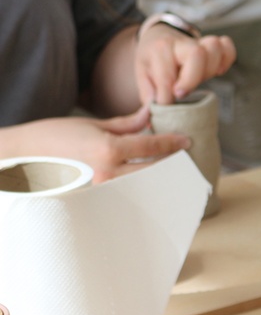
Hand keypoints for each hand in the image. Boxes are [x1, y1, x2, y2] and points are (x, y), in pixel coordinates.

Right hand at [6, 107, 190, 182]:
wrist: (20, 157)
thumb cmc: (53, 136)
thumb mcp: (92, 124)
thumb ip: (125, 124)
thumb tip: (149, 115)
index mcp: (109, 149)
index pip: (152, 147)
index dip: (172, 143)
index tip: (186, 141)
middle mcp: (107, 172)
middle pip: (153, 170)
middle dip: (171, 163)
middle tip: (185, 158)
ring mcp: (100, 190)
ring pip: (141, 185)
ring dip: (158, 177)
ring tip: (171, 171)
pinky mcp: (93, 199)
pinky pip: (122, 193)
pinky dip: (137, 187)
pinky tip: (146, 183)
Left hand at [136, 25, 235, 104]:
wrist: (158, 35)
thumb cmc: (152, 58)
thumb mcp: (142, 74)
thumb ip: (148, 94)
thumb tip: (151, 117)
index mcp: (159, 50)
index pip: (167, 76)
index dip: (167, 97)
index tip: (165, 106)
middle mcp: (180, 43)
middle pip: (197, 55)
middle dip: (192, 80)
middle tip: (182, 93)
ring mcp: (199, 42)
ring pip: (214, 48)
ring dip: (210, 69)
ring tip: (199, 80)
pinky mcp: (213, 44)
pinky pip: (228, 47)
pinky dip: (226, 60)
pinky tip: (217, 71)